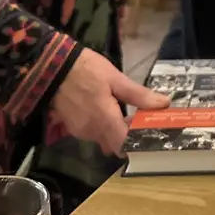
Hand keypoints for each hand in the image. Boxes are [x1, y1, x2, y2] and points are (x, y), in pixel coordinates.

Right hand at [51, 48, 168, 155]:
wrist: (50, 67)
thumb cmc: (86, 70)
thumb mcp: (115, 78)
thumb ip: (138, 95)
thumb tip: (164, 104)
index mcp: (105, 121)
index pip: (124, 147)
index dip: (138, 144)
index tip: (148, 133)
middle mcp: (92, 132)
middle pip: (115, 145)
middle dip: (128, 136)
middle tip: (140, 118)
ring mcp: (80, 131)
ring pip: (103, 139)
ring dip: (114, 130)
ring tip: (124, 111)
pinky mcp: (72, 127)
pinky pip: (92, 133)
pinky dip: (101, 126)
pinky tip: (106, 109)